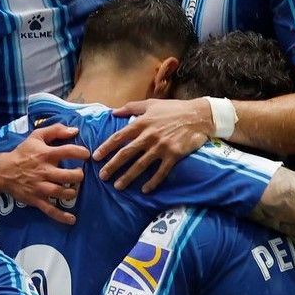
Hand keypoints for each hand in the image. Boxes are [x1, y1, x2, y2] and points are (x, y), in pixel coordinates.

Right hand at [0, 123, 89, 224]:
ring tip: (73, 189)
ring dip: (72, 192)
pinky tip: (72, 219)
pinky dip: (62, 216)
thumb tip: (75, 130)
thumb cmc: (23, 153)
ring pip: (62, 193)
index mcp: (46, 154)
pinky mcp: (36, 200)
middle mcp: (44, 171)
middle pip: (69, 176)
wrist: (3, 171)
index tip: (86, 155)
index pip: (68, 151)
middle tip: (78, 174)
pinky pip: (50, 210)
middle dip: (78, 176)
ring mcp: (40, 187)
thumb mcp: (36, 136)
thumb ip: (55, 130)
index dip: (81, 153)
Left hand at [93, 99, 211, 192]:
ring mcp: (161, 147)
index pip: (119, 137)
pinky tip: (145, 190)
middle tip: (102, 176)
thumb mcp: (151, 104)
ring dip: (128, 177)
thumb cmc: (174, 108)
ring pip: (141, 165)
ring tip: (118, 186)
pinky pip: (161, 172)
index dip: (106, 147)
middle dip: (112, 166)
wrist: (199, 115)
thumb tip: (114, 112)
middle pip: (126, 153)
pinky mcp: (174, 155)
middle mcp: (149, 136)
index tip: (96, 157)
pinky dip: (153, 182)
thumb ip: (132, 107)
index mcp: (142, 123)